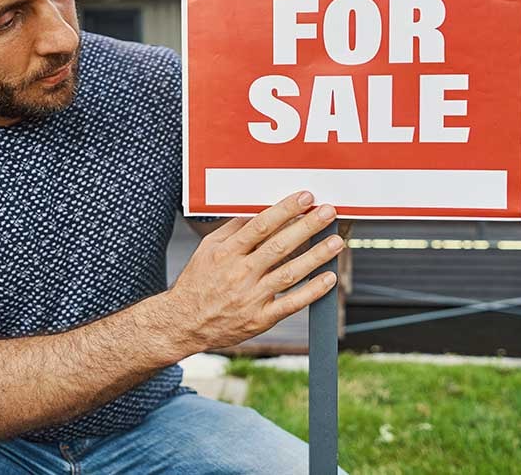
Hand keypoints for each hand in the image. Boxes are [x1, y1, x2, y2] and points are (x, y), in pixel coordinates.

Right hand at [166, 191, 343, 351]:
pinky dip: (312, 292)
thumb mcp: (207, 249)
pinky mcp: (259, 319)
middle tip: (328, 212)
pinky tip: (329, 278)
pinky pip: (290, 304)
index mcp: (226, 252)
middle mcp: (240, 273)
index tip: (305, 198)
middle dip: (307, 226)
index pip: (261, 225)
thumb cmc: (197, 283)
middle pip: (279, 245)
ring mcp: (251, 297)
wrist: (184, 322)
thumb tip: (257, 212)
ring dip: (316, 256)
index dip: (285, 209)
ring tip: (336, 241)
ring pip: (290, 273)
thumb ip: (232, 230)